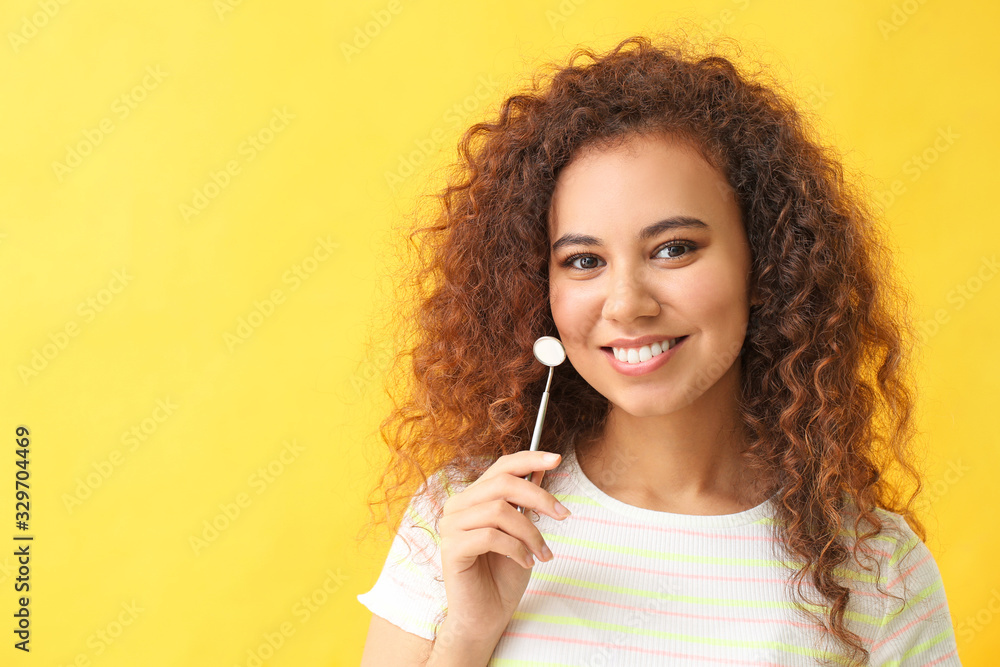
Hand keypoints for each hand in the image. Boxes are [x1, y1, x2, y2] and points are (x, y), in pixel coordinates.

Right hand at [436, 450, 571, 639]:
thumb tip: (541, 468)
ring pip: (500, 510)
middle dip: (539, 497)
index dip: (529, 459)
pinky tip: (526, 563)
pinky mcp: (451, 548)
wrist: (487, 616)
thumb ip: (525, 501)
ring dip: (530, 533)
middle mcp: (458, 506)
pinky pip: (491, 536)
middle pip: (503, 483)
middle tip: (563, 515)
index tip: (556, 458)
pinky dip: (516, 549)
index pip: (501, 467)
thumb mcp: (523, 532)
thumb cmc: (503, 575)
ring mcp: (451, 526)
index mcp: (473, 498)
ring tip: (542, 553)